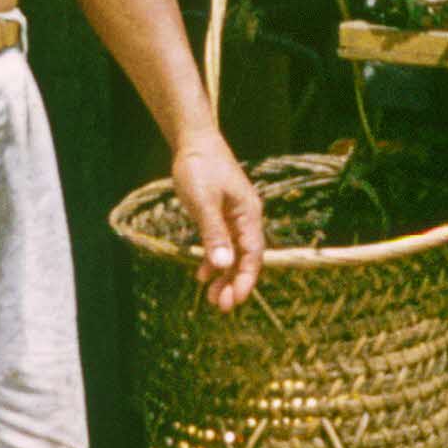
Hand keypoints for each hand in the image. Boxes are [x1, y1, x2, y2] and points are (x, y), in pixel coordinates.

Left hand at [171, 138, 267, 312]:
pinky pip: (222, 243)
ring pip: (234, 253)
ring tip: (212, 298)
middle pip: (246, 258)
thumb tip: (223, 265)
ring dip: (224, 276)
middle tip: (221, 306)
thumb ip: (214, 233)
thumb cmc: (200, 167)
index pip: (253, 254)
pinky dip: (214, 260)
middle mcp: (245, 218)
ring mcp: (233, 216)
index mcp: (248, 214)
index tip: (235, 301)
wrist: (194, 141)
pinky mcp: (221, 214)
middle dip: (235, 283)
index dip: (246, 279)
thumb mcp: (203, 202)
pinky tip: (203, 275)